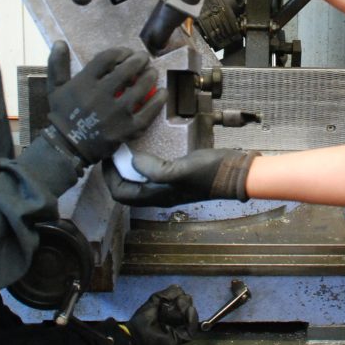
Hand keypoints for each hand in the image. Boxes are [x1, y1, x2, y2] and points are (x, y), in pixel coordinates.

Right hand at [42, 42, 165, 164]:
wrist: (68, 148)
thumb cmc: (62, 115)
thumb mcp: (55, 88)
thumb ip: (57, 64)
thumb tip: (59, 42)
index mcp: (84, 83)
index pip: (107, 58)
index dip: (120, 52)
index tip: (127, 52)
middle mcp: (101, 96)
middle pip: (126, 71)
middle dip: (138, 60)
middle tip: (144, 58)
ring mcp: (116, 114)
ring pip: (140, 89)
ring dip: (149, 77)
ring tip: (152, 72)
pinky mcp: (127, 130)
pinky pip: (148, 113)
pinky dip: (158, 101)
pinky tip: (162, 92)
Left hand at [102, 148, 257, 206]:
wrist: (238, 172)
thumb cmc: (212, 172)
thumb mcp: (183, 170)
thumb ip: (157, 170)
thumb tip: (133, 162)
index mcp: (158, 196)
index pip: (121, 193)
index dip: (108, 177)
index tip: (106, 155)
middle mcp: (160, 194)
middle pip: (125, 189)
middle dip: (113, 172)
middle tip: (110, 150)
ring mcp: (168, 186)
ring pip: (136, 181)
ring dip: (125, 167)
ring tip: (121, 148)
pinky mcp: (176, 176)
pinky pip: (149, 172)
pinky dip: (140, 162)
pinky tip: (142, 147)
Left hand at [127, 284, 199, 344]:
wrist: (138, 331)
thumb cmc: (144, 316)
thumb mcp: (156, 299)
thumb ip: (168, 293)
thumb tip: (179, 287)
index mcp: (172, 310)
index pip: (184, 300)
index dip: (180, 296)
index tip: (173, 297)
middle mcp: (178, 318)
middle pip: (189, 306)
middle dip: (182, 302)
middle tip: (173, 304)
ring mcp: (181, 328)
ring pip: (192, 315)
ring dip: (186, 308)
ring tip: (178, 307)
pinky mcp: (182, 337)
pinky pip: (192, 329)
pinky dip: (193, 319)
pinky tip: (190, 310)